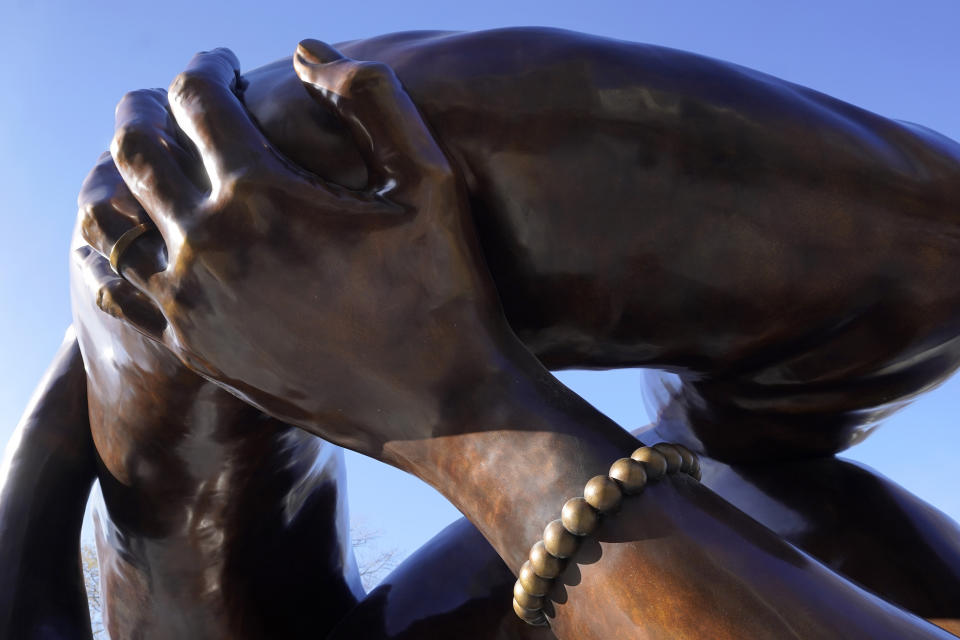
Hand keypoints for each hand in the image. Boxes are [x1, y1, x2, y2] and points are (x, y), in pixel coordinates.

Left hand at [78, 41, 513, 456]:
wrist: (440, 408)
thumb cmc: (446, 289)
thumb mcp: (431, 180)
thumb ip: (373, 98)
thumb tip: (307, 51)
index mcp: (262, 193)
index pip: (199, 98)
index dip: (207, 66)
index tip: (222, 64)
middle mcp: (209, 245)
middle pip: (137, 148)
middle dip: (146, 108)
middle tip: (166, 101)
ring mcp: (193, 304)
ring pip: (111, 217)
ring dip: (120, 175)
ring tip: (146, 163)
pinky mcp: (195, 349)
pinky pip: (120, 288)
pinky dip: (114, 250)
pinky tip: (139, 239)